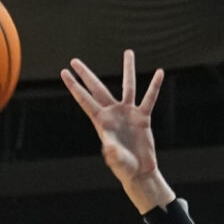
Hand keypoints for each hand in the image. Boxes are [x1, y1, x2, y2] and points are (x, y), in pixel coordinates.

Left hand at [61, 50, 167, 208]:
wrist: (139, 171)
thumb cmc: (123, 167)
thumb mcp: (115, 159)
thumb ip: (111, 152)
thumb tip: (109, 148)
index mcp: (101, 121)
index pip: (85, 99)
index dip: (74, 86)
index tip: (64, 72)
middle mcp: (113, 113)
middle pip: (98, 88)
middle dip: (86, 74)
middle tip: (74, 60)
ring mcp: (128, 113)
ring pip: (128, 86)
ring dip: (128, 69)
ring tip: (128, 52)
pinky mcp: (142, 117)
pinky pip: (149, 98)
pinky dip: (154, 86)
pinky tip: (160, 73)